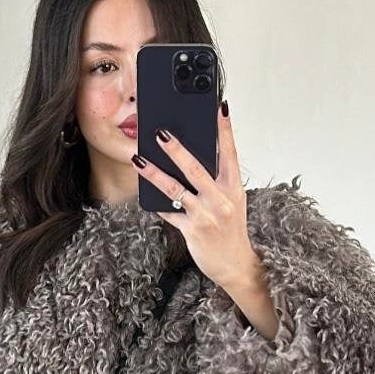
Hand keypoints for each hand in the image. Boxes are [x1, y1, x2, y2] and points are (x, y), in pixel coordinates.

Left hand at [132, 103, 261, 292]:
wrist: (235, 265)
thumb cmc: (231, 230)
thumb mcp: (231, 201)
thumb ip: (217, 181)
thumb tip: (193, 159)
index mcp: (234, 188)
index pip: (230, 153)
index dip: (225, 130)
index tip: (219, 108)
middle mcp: (221, 200)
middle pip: (196, 168)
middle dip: (177, 149)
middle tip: (160, 133)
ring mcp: (206, 215)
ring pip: (176, 189)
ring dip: (155, 173)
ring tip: (139, 159)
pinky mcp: (192, 230)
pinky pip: (169, 212)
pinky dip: (157, 203)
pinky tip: (145, 193)